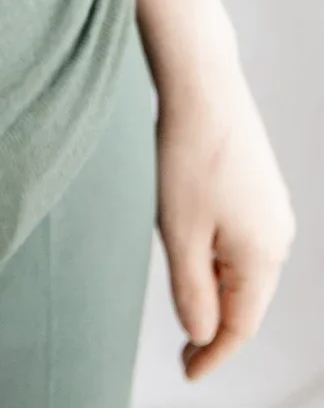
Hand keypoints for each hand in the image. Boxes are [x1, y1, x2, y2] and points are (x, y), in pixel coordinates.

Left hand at [153, 47, 296, 382]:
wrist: (203, 85)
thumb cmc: (189, 153)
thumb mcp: (179, 233)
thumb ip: (191, 292)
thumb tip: (202, 333)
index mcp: (264, 256)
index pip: (240, 326)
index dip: (213, 355)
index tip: (188, 373)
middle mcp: (279, 237)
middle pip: (246, 300)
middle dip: (215, 323)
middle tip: (183, 347)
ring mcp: (274, 211)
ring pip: (243, 270)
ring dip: (215, 287)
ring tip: (181, 288)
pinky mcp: (261, 190)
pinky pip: (243, 242)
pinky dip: (218, 257)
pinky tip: (194, 246)